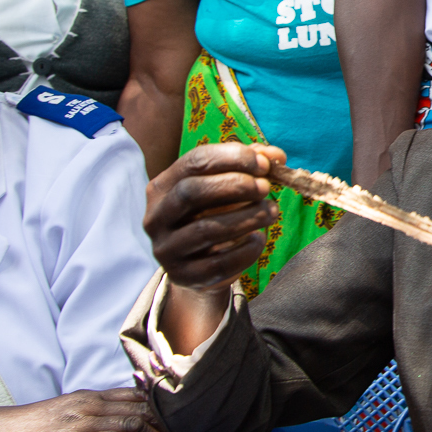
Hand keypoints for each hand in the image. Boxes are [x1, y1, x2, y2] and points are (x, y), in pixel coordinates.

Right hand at [144, 142, 283, 290]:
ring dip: (247, 217)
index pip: (193, 162)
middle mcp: (156, 217)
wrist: (199, 266)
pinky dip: (245, 250)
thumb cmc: (214, 216)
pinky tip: (259, 239)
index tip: (264, 164)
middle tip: (266, 188)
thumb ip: (249, 168)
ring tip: (271, 211)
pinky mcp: (182, 276)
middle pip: (192, 192)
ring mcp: (166, 249)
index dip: (232, 158)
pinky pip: (218, 264)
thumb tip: (275, 155)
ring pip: (206, 229)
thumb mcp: (226, 188)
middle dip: (235, 186)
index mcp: (162, 187)